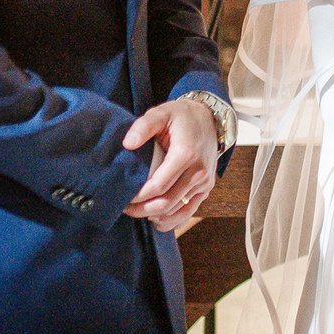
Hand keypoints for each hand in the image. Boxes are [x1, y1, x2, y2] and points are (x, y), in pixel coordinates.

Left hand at [120, 98, 221, 234]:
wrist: (209, 118)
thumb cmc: (182, 117)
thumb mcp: (161, 113)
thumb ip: (143, 126)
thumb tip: (128, 144)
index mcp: (186, 154)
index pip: (159, 186)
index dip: (139, 196)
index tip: (124, 197)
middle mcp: (198, 172)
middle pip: (167, 203)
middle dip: (143, 210)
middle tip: (125, 208)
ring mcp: (204, 183)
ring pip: (177, 211)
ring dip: (155, 216)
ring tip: (137, 212)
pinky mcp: (206, 188)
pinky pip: (189, 212)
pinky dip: (172, 220)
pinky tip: (156, 218)